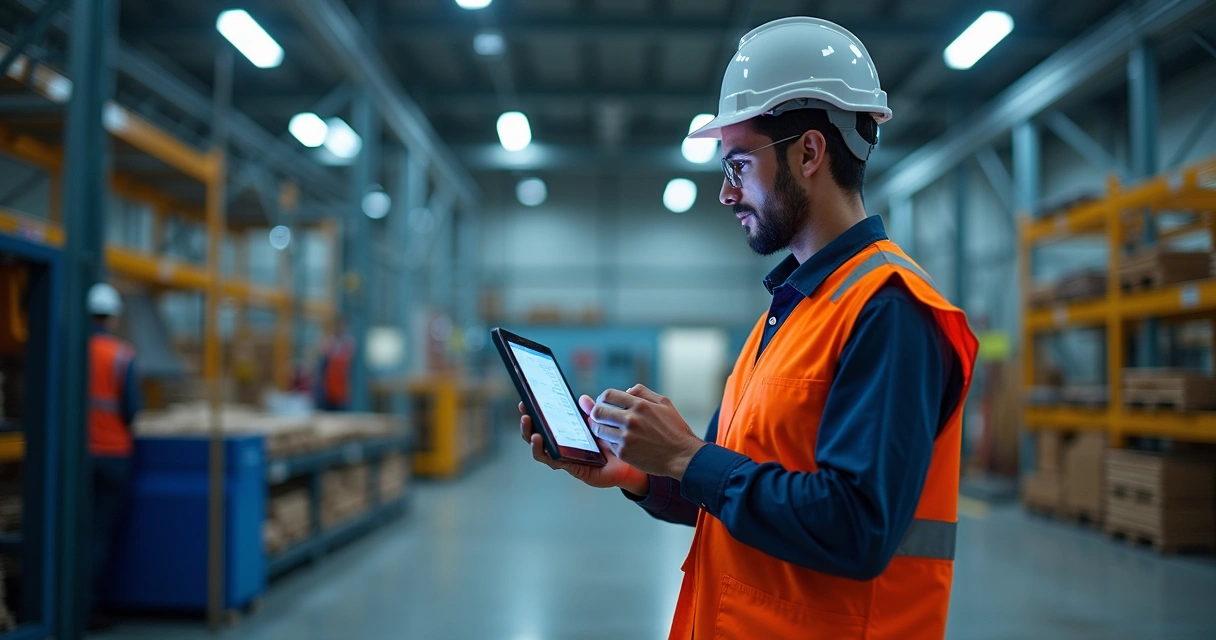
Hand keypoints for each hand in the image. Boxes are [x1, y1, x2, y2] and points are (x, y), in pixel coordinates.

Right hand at [518, 399, 649, 494]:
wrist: (629, 462)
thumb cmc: (614, 443)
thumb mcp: (601, 424)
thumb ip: (592, 413)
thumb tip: (583, 398)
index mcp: (566, 433)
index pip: (544, 422)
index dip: (532, 412)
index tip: (525, 401)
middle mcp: (561, 446)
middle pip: (536, 436)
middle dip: (527, 425)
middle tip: (525, 413)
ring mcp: (565, 458)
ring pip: (541, 452)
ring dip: (533, 442)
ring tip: (533, 433)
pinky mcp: (572, 468)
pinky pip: (556, 462)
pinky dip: (548, 454)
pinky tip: (545, 446)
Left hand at [588, 385, 705, 479]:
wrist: (682, 456)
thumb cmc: (675, 430)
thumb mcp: (664, 404)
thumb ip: (644, 393)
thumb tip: (626, 391)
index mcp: (640, 405)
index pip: (608, 395)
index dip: (602, 398)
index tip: (604, 403)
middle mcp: (631, 420)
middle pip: (598, 411)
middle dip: (596, 413)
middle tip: (600, 416)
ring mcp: (626, 437)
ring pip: (599, 429)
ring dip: (600, 428)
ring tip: (607, 429)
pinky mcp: (623, 453)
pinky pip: (607, 444)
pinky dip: (609, 442)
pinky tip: (617, 442)